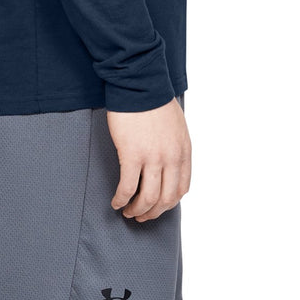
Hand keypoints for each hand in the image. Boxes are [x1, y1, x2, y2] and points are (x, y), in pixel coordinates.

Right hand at [106, 97, 190, 221]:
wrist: (140, 83)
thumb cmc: (154, 99)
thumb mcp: (176, 125)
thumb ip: (174, 145)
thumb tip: (167, 162)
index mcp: (184, 150)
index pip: (182, 188)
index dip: (169, 203)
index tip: (157, 206)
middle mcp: (172, 158)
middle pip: (166, 199)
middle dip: (153, 212)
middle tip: (141, 216)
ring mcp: (153, 158)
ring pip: (148, 198)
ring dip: (137, 210)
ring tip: (127, 212)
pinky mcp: (132, 154)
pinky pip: (128, 187)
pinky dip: (122, 199)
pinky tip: (116, 202)